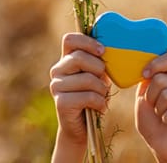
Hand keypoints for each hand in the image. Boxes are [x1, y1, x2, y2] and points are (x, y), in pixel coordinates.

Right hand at [49, 33, 109, 162]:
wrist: (82, 127)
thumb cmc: (93, 96)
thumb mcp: (97, 75)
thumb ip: (98, 60)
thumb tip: (109, 46)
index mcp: (65, 60)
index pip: (69, 39)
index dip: (87, 42)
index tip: (102, 51)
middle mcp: (57, 71)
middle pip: (79, 57)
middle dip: (99, 69)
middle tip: (103, 81)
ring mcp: (56, 86)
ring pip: (87, 79)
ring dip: (102, 90)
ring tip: (101, 97)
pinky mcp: (61, 102)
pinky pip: (88, 96)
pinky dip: (100, 103)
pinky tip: (99, 108)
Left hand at [136, 51, 166, 162]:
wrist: (161, 146)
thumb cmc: (152, 122)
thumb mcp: (143, 98)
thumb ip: (147, 81)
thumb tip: (150, 68)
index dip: (158, 63)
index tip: (145, 74)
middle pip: (162, 79)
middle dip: (151, 97)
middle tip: (156, 109)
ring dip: (159, 110)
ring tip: (164, 117)